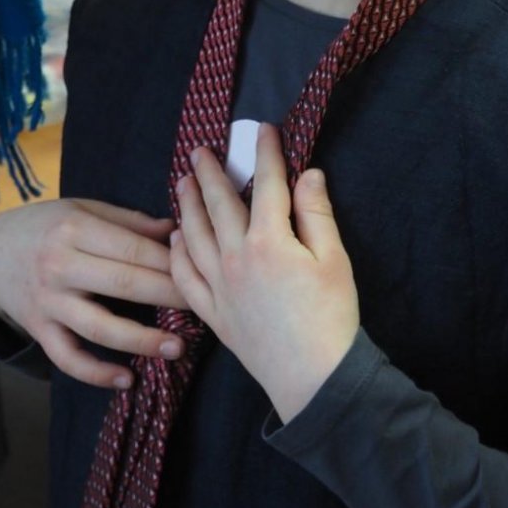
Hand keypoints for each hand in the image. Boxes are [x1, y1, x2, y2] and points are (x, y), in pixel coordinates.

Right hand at [0, 197, 187, 387]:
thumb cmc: (47, 225)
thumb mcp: (83, 208)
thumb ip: (129, 221)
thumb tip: (176, 231)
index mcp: (75, 229)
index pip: (134, 249)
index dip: (172, 263)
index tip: (203, 271)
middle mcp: (60, 266)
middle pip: (125, 285)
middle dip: (170, 297)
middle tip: (205, 308)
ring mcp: (48, 302)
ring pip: (100, 327)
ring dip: (142, 341)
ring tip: (178, 348)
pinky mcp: (39, 330)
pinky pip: (68, 358)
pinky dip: (97, 373)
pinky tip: (127, 380)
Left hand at [170, 123, 359, 423]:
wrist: (313, 378)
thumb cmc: (331, 317)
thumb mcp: (334, 260)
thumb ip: (316, 214)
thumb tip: (308, 173)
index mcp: (268, 239)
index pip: (266, 184)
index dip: (266, 153)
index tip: (263, 129)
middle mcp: (235, 256)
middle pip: (218, 204)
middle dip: (210, 173)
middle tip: (199, 151)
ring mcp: (218, 285)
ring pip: (194, 235)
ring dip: (187, 205)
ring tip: (182, 183)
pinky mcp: (212, 312)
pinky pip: (184, 277)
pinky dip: (177, 253)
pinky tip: (174, 239)